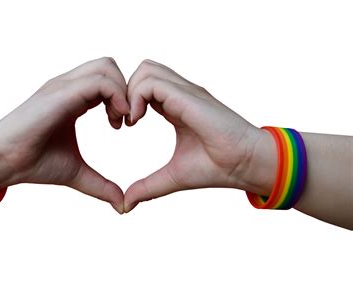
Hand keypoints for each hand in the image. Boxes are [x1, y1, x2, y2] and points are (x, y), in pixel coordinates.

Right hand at [0, 57, 128, 213]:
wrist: (4, 162)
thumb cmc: (34, 162)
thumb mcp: (76, 173)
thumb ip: (101, 185)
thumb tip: (122, 205)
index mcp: (73, 98)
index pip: (107, 79)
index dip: (122, 99)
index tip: (124, 125)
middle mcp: (68, 86)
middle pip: (108, 65)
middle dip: (126, 89)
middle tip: (124, 119)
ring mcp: (63, 86)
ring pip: (106, 66)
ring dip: (122, 92)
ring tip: (118, 120)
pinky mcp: (59, 94)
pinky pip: (98, 81)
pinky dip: (115, 96)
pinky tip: (114, 121)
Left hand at [123, 60, 276, 211]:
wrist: (246, 165)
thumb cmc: (217, 168)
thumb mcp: (172, 177)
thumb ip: (148, 187)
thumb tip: (126, 205)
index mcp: (175, 106)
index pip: (144, 86)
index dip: (127, 102)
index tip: (122, 126)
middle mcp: (180, 94)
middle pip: (143, 70)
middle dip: (124, 91)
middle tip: (122, 120)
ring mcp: (186, 92)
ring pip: (146, 69)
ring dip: (130, 92)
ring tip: (131, 120)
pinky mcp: (189, 96)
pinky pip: (153, 82)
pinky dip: (138, 97)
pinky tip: (137, 120)